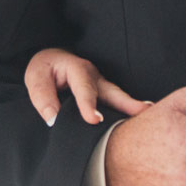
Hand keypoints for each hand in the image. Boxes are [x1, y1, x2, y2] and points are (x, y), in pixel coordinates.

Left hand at [24, 48, 150, 125]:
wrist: (50, 61)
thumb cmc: (44, 70)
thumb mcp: (36, 79)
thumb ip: (43, 99)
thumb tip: (54, 120)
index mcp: (77, 69)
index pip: (84, 89)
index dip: (89, 105)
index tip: (94, 120)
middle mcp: (94, 76)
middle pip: (112, 91)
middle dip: (128, 103)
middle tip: (143, 112)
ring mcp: (102, 85)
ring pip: (118, 98)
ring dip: (133, 108)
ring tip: (149, 118)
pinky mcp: (104, 95)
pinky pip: (116, 104)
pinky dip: (127, 112)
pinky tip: (137, 124)